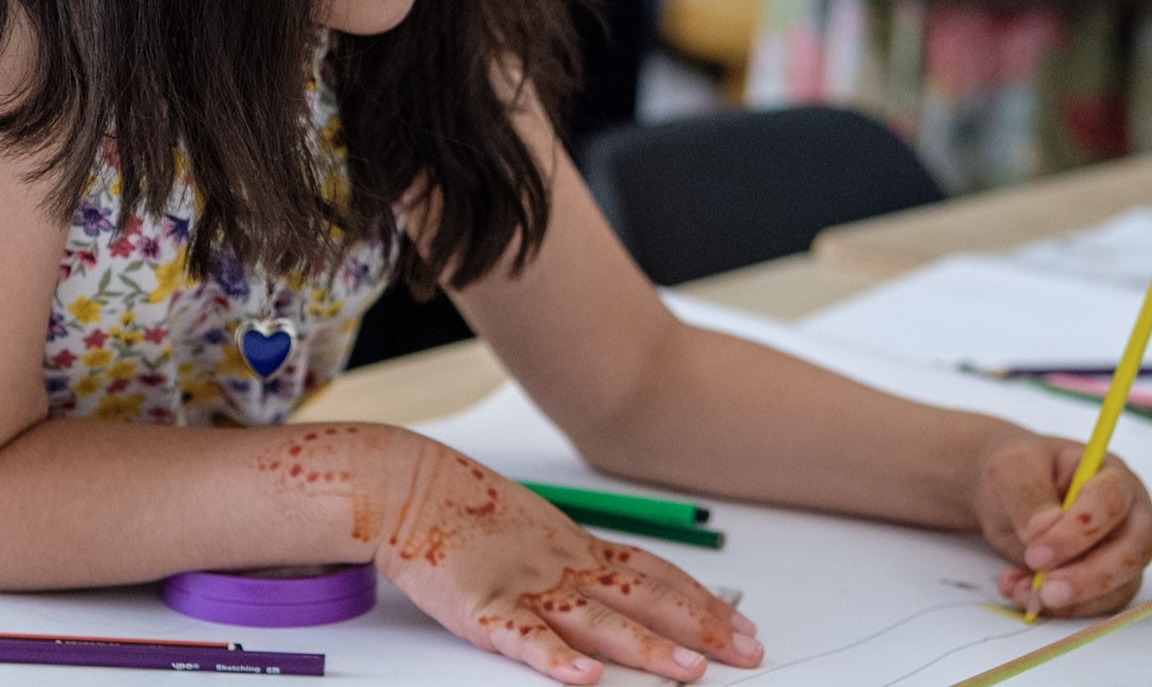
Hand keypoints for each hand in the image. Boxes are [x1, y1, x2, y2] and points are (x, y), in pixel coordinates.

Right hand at [372, 436, 762, 682]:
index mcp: (574, 546)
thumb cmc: (464, 507)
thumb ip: (573, 556)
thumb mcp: (532, 525)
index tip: (743, 624)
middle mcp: (560, 564)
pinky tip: (584, 678)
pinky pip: (523, 638)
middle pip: (640, 598)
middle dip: (698, 627)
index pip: (653, 574)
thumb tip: (619, 580)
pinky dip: (555, 659)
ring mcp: (523, 584)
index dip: (701, 600)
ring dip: (643, 647)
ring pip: (594, 621)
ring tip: (688, 672)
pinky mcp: (480, 607)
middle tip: (746, 652)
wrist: (404, 484)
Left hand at [975, 432, 1151, 616]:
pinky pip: (1097, 603)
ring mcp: (1122, 550)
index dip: (1077, 532)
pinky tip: (1024, 594)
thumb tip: (1043, 529)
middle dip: (1086, 577)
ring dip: (1072, 599)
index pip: (1111, 504)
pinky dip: (1062, 607)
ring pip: (1118, 586)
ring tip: (1024, 594)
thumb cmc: (1018, 472)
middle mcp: (1128, 515)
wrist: (1007, 493)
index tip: (1036, 551)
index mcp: (1110, 475)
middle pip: (1128, 553)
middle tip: (1044, 590)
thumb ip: (1028, 496)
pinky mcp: (1108, 580)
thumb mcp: (1011, 470)